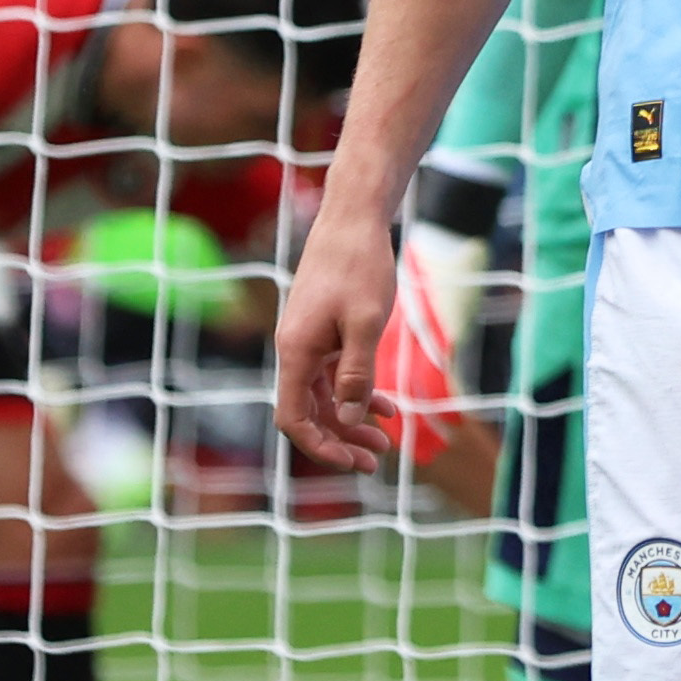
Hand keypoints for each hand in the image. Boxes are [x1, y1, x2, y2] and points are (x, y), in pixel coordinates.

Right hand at [272, 193, 397, 470]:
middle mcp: (294, 350)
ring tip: (387, 441)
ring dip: (351, 421)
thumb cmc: (360, 265)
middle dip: (340, 441)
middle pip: (308, 413)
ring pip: (323, 397)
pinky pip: (333, 375)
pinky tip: (386, 406)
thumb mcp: (367, 323)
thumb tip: (352, 420)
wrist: (353, 219)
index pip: (293, 419)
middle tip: (376, 462)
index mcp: (296, 351)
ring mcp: (307, 340)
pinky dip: (356, 393)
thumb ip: (358, 373)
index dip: (320, 447)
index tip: (354, 462)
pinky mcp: (322, 330)